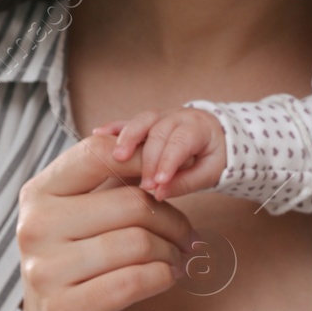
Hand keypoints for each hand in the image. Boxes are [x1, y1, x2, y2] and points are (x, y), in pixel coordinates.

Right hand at [14, 134, 192, 310]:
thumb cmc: (82, 276)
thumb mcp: (85, 222)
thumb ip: (111, 185)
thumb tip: (158, 144)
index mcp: (38, 196)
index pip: (97, 153)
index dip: (145, 159)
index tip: (170, 180)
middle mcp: (34, 228)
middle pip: (131, 202)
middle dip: (173, 220)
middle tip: (188, 236)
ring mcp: (45, 272)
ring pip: (138, 243)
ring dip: (172, 252)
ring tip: (178, 259)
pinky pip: (136, 281)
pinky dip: (163, 277)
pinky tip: (167, 278)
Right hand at [89, 107, 226, 200]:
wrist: (214, 135)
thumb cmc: (213, 155)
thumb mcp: (210, 171)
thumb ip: (186, 182)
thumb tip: (159, 194)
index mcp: (198, 126)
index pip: (180, 142)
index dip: (167, 161)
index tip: (158, 183)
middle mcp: (177, 116)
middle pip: (158, 131)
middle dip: (148, 159)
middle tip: (145, 185)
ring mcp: (159, 117)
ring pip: (141, 121)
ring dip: (127, 138)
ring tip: (117, 157)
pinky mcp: (145, 122)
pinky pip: (128, 121)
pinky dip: (113, 128)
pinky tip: (97, 134)